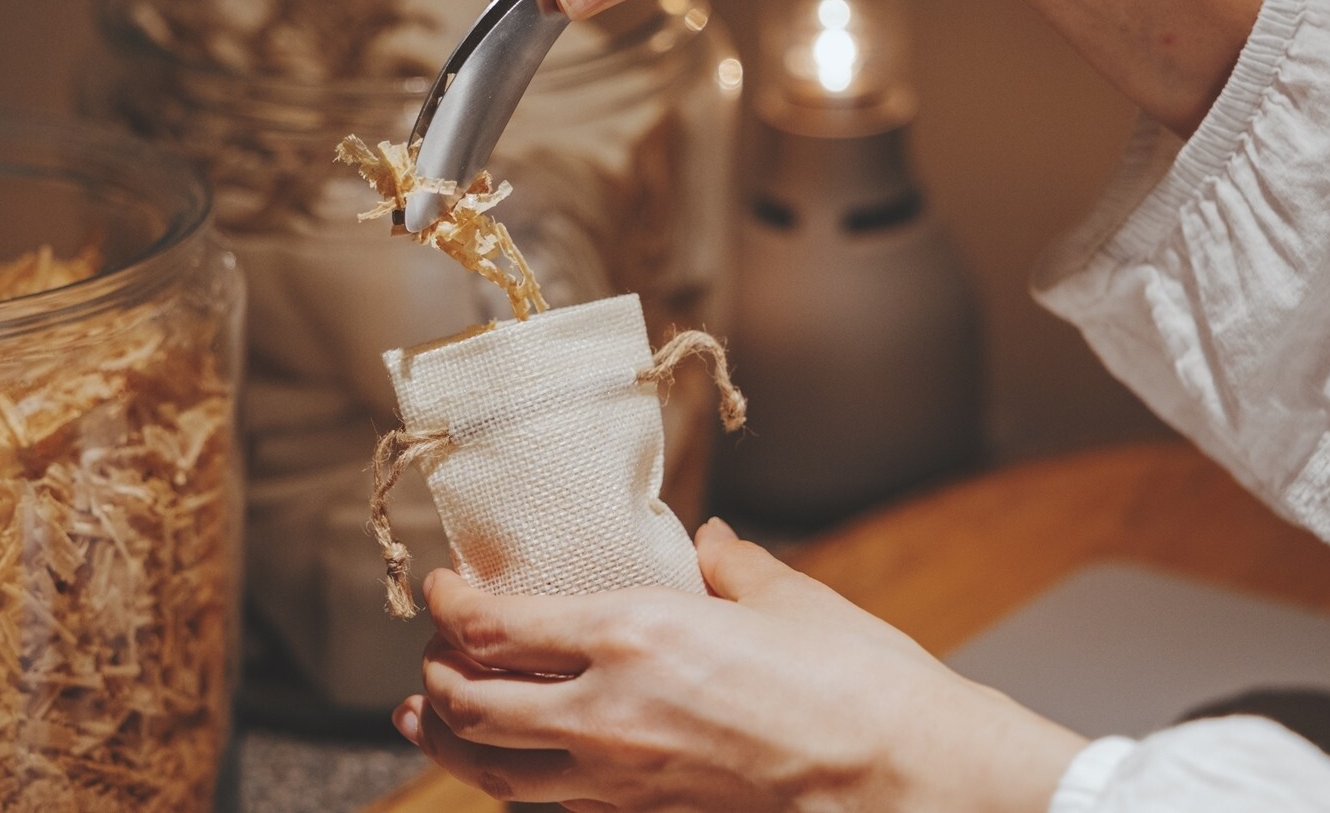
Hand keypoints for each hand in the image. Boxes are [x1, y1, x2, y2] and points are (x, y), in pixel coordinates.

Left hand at [395, 518, 1085, 811]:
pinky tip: (511, 773)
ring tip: (426, 716)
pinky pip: (550, 808)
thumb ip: (730, 565)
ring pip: (492, 769)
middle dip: (438, 669)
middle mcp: (606, 710)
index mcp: (632, 634)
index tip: (443, 585)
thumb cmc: (856, 682)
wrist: (903, 778)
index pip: (492, 624)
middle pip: (471, 699)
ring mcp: (620, 781)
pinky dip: (512, 786)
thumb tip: (708, 543)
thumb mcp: (784, 598)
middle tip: (438, 646)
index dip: (448, 603)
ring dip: (448, 737)